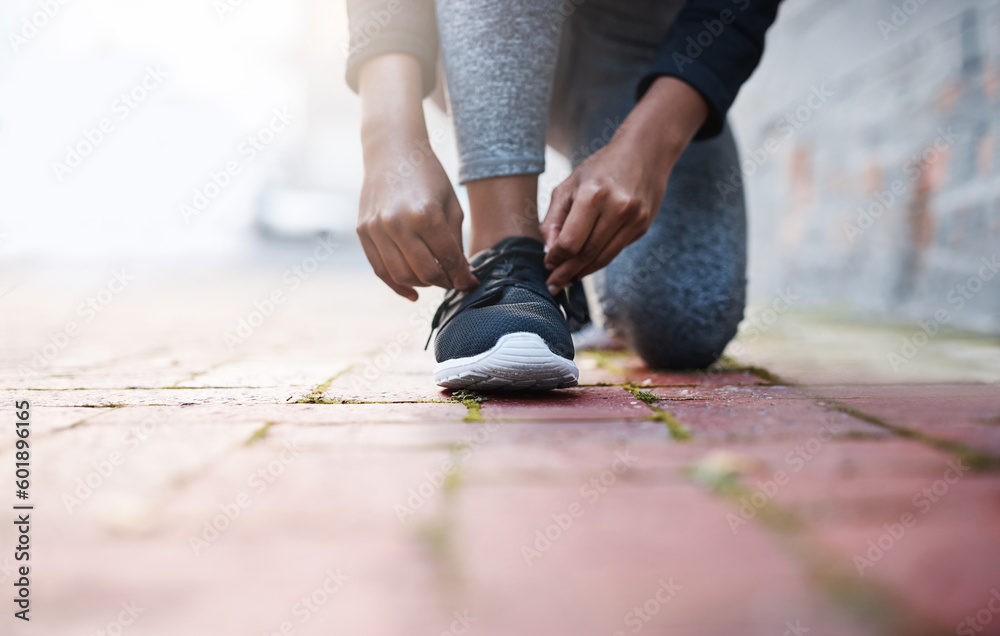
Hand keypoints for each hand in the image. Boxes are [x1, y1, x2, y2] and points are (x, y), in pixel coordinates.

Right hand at [358, 146, 476, 300]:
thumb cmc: (428, 177)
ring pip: (401, 275)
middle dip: (444, 282)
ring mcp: (376, 229)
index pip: (448, 259)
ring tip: (434, 279)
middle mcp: (397, 223)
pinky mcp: (363, 231)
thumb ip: (455, 242)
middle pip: (425, 273)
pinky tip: (413, 292)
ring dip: (422, 284)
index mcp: (425, 214)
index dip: (463, 277)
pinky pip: (380, 269)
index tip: (471, 284)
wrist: (392, 152)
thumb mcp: (451, 205)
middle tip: (454, 281)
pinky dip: (397, 285)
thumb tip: (462, 275)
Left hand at [540, 76, 708, 293]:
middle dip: (567, 272)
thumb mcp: (570, 185)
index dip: (556, 258)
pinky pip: (615, 251)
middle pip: (586, 253)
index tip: (547, 265)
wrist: (645, 153)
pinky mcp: (642, 226)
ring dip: (582, 272)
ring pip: (603, 258)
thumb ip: (554, 218)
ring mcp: (633, 219)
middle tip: (553, 285)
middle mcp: (617, 208)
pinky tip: (585, 267)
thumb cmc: (601, 168)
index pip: (570, 241)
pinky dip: (598, 261)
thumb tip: (549, 250)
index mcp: (593, 194)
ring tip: (566, 280)